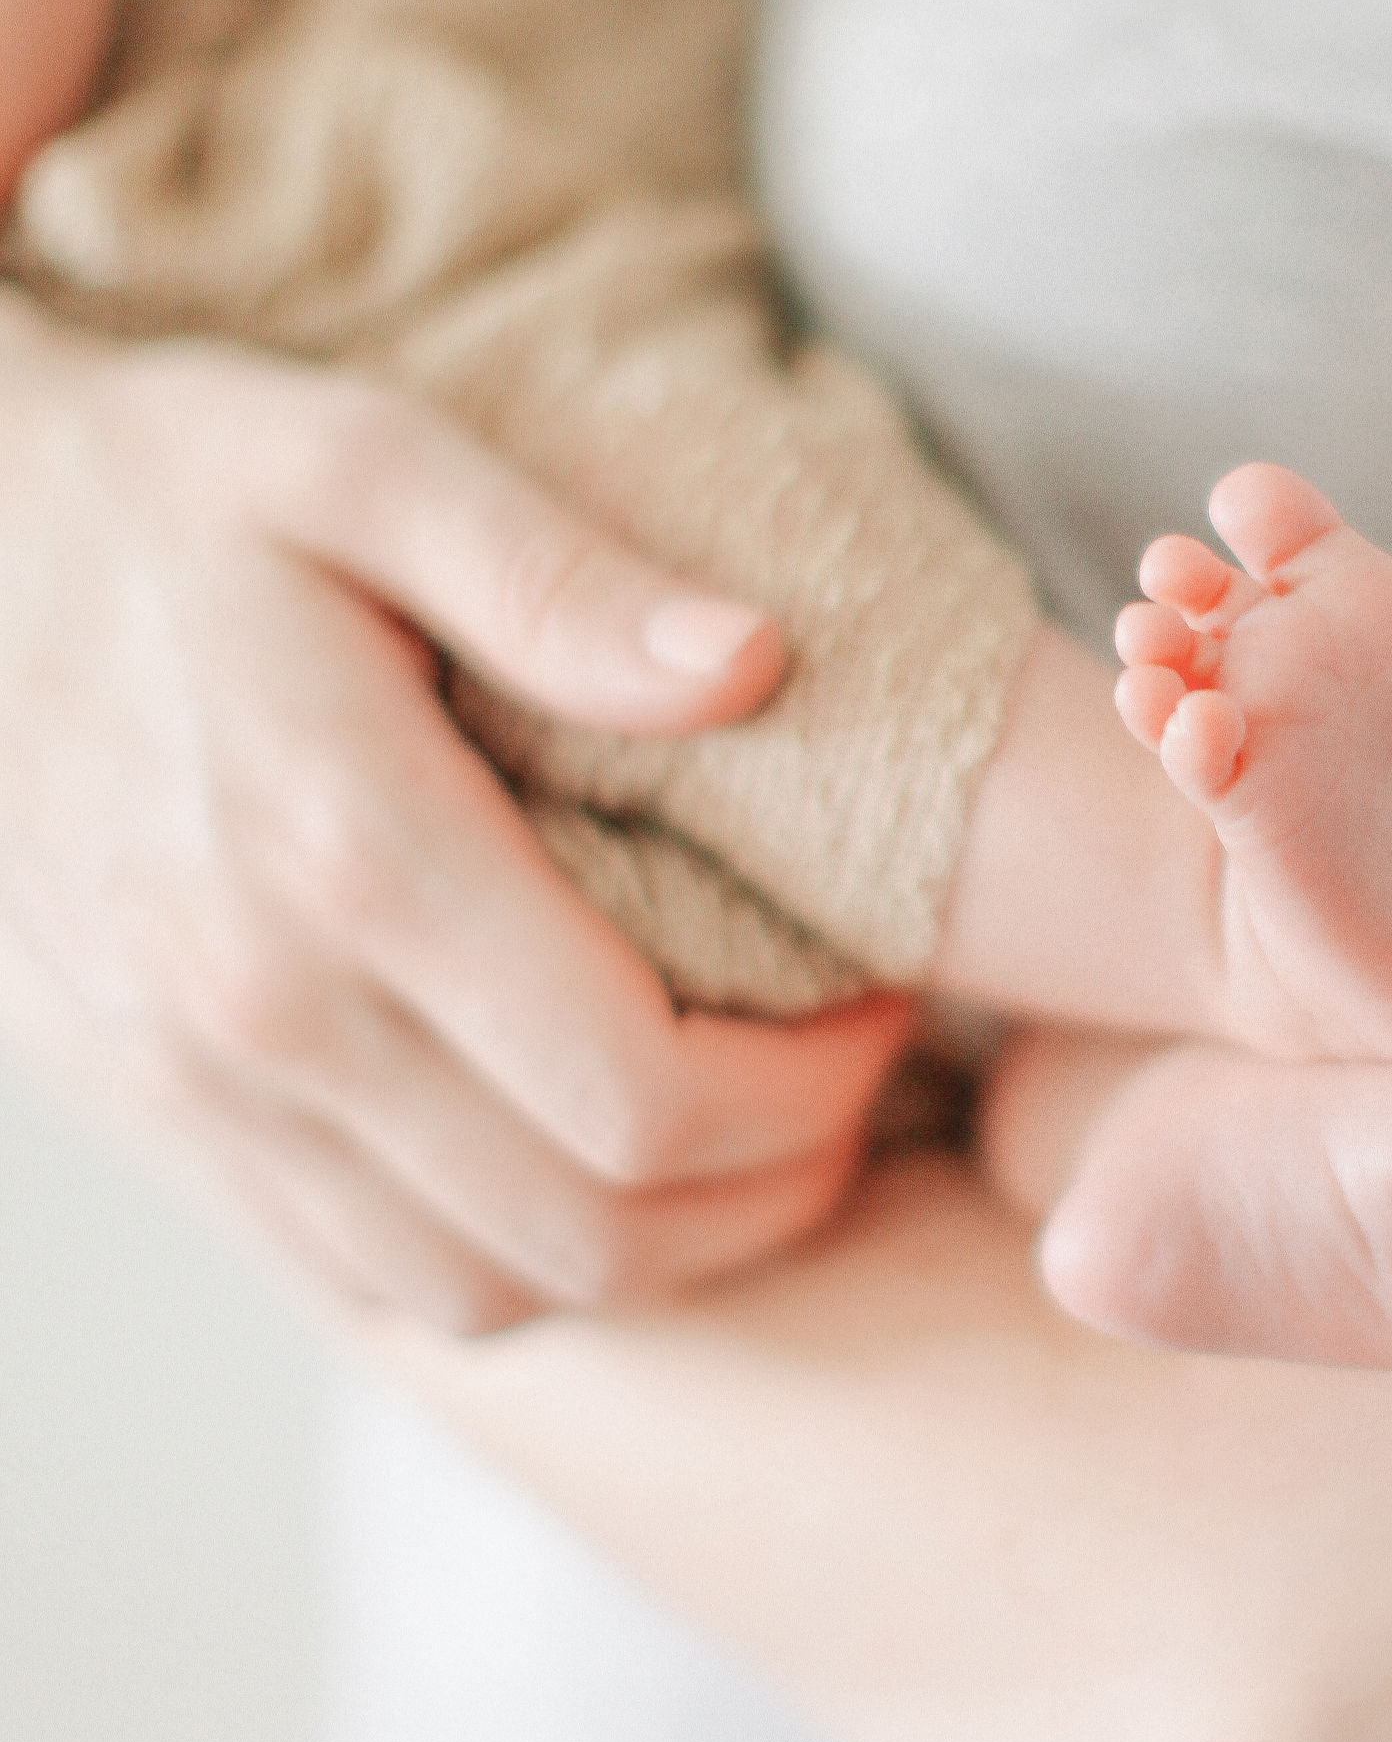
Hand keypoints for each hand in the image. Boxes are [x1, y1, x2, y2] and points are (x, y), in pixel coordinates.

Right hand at [0, 309, 912, 1332]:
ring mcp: (193, 1086)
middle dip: (778, 1185)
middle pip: (594, 1227)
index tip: (888, 996)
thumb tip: (754, 665)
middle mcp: (260, 1008)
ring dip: (666, 1251)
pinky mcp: (153, 1115)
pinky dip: (520, 1268)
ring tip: (758, 1133)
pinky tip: (596, 1164)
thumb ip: (561, 571)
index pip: (643, 1093)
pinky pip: (372, 1283)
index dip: (815, 1086)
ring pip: (492, 1287)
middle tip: (860, 1081)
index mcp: (343, 851)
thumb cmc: (167, 486)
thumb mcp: (363, 454)